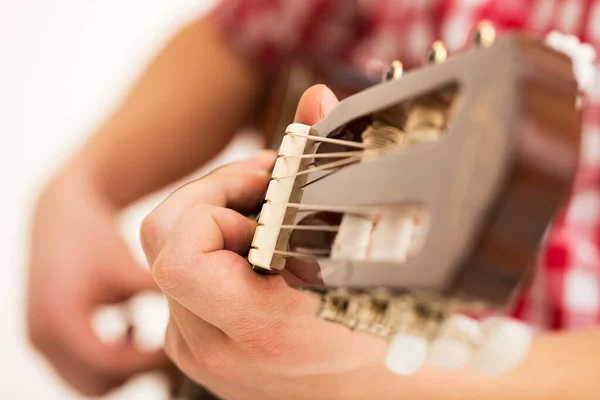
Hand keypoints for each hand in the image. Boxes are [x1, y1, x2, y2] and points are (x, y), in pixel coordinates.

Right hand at [27, 168, 167, 395]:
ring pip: (87, 380)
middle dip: (135, 372)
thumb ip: (154, 289)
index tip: (176, 346)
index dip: (148, 361)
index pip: (110, 364)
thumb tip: (196, 310)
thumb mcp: (126, 263)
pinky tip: (132, 327)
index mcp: (63, 319)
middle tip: (170, 350)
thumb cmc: (94, 235)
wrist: (58, 213)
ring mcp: (41, 338)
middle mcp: (44, 336)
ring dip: (120, 369)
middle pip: (98, 383)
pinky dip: (105, 358)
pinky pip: (79, 365)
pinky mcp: (46, 333)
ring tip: (151, 340)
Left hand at [140, 85, 400, 399]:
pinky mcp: (192, 349)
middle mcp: (215, 348)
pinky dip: (210, 253)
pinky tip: (254, 250)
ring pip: (167, 259)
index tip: (263, 189)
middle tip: (260, 183)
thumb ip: (332, 166)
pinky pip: (177, 285)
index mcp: (260, 329)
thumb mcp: (362, 250)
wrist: (366, 392)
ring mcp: (197, 352)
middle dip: (210, 197)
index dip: (214, 205)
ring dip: (212, 223)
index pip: (179, 255)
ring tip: (266, 216)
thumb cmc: (375, 326)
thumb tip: (314, 101)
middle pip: (160, 244)